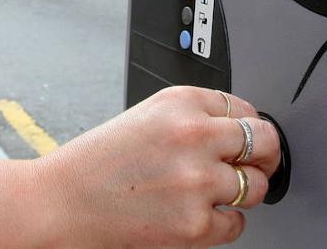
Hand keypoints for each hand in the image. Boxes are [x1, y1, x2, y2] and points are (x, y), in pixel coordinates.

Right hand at [35, 86, 280, 247]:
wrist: (62, 201)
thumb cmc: (98, 162)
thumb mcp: (147, 116)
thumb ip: (193, 117)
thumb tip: (240, 133)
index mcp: (181, 102)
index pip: (244, 108)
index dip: (246, 128)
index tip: (243, 140)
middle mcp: (193, 135)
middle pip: (264, 141)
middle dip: (264, 156)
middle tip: (257, 165)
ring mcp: (197, 181)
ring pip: (257, 186)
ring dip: (243, 192)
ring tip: (213, 193)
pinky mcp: (195, 223)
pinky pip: (236, 224)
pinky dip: (223, 224)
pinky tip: (196, 214)